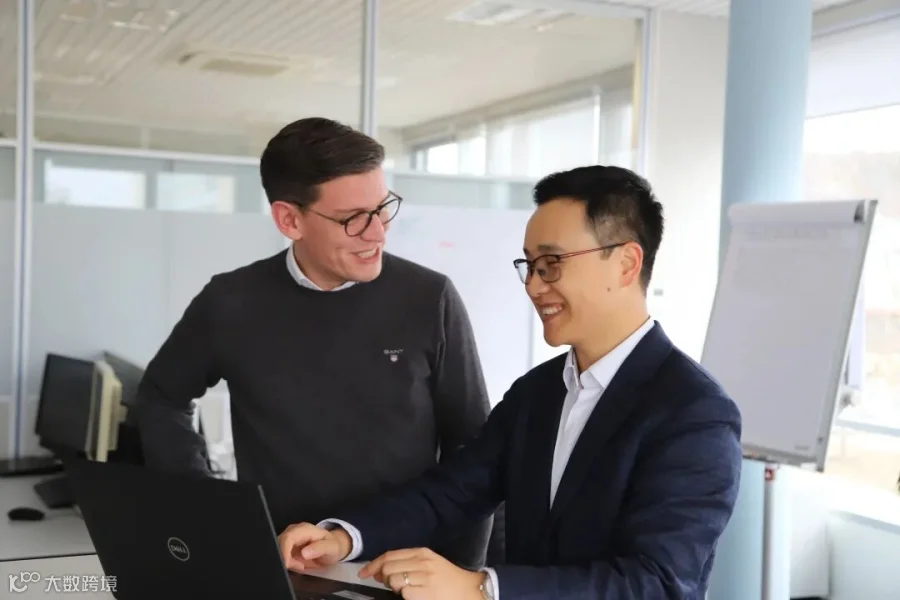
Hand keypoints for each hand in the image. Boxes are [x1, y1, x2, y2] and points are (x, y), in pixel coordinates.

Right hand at [277, 522, 351, 571]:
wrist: (333, 547)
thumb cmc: (332, 545)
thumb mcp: (331, 548)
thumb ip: (319, 548)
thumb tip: (304, 553)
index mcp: (304, 529)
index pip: (288, 538)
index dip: (284, 551)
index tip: (287, 564)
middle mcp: (294, 532)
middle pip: (279, 544)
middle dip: (285, 558)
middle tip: (299, 567)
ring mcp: (289, 539)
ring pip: (278, 550)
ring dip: (287, 561)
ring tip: (302, 566)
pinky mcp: (287, 547)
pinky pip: (281, 555)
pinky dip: (287, 563)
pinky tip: (299, 565)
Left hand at [359, 547, 484, 599]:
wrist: (469, 591)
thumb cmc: (448, 579)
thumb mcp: (429, 564)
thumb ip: (406, 563)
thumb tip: (379, 571)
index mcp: (422, 553)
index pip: (390, 555)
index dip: (374, 564)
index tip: (364, 573)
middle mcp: (422, 562)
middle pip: (388, 568)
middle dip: (383, 578)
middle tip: (390, 584)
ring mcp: (424, 578)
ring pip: (393, 581)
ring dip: (394, 588)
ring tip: (407, 590)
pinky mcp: (425, 593)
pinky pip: (404, 594)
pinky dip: (404, 596)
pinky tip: (415, 596)